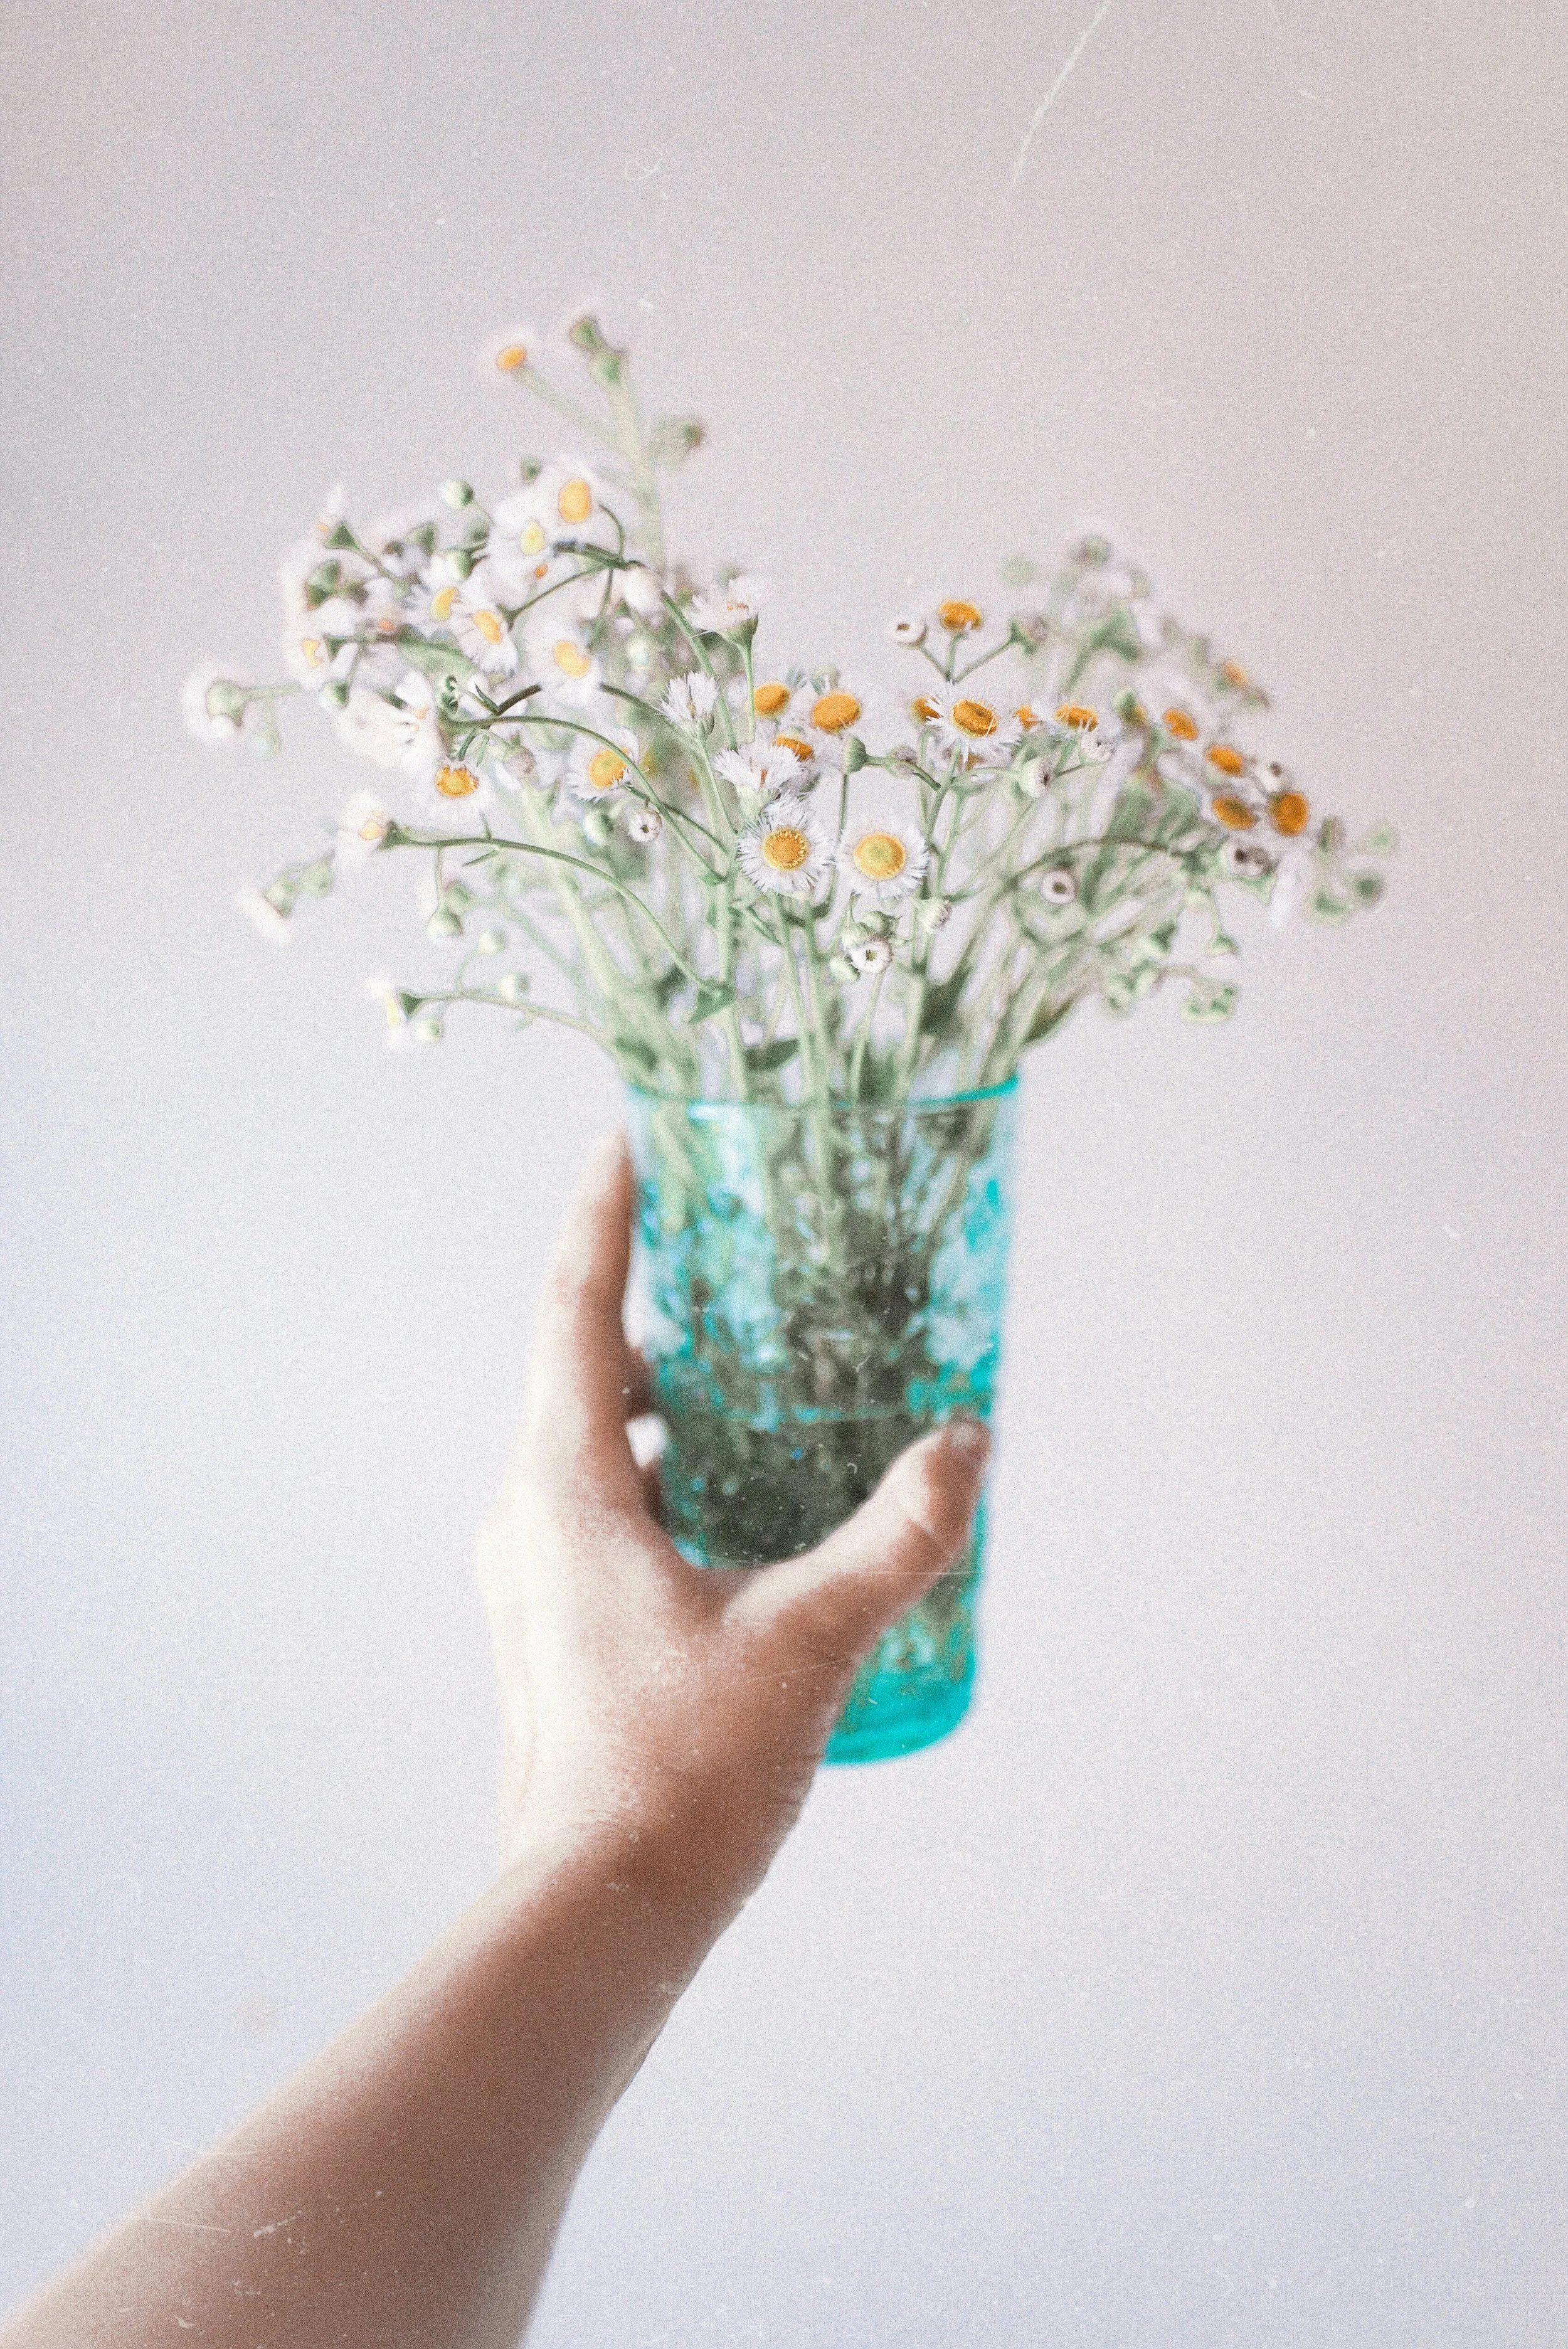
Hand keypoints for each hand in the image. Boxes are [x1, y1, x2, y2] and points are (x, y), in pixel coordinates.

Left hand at [477, 1128, 989, 1911]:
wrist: (594, 1916)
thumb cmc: (680, 1775)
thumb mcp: (811, 1636)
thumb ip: (898, 1536)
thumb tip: (966, 1446)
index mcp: (565, 1487)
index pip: (575, 1308)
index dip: (603, 1214)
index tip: (627, 1135)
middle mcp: (530, 1516)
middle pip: (580, 1370)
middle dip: (656, 1310)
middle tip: (735, 1264)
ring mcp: (532, 1577)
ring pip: (592, 1447)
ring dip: (664, 1404)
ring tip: (757, 1384)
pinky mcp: (555, 1629)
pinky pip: (603, 1510)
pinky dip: (663, 1477)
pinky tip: (744, 1507)